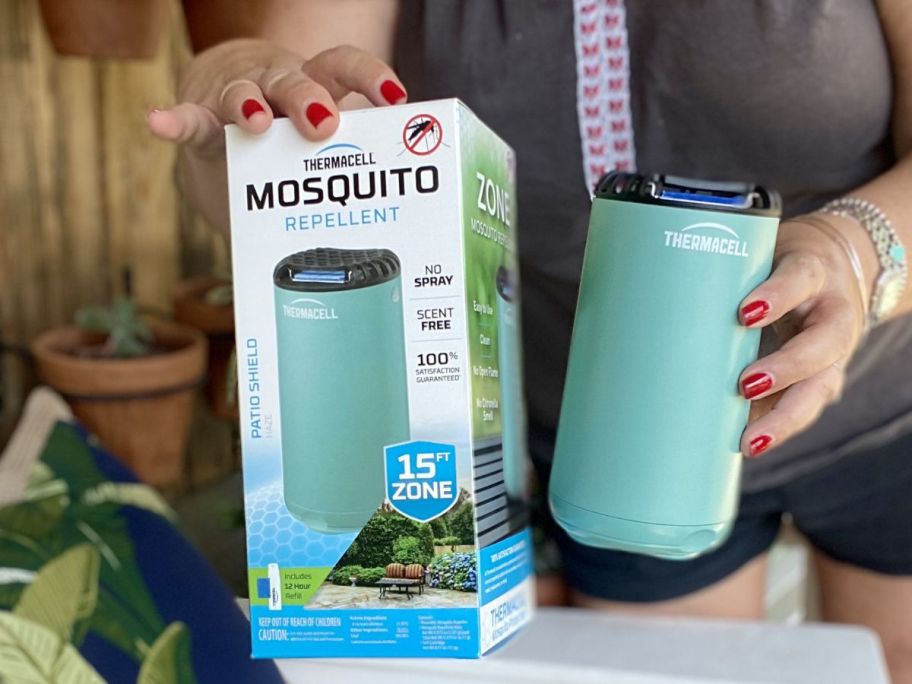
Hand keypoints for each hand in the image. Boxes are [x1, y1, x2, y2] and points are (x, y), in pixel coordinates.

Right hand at [146, 38, 405, 230]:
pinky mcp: (201, 118)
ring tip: (255, 122)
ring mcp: (236, 96)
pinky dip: (174, 122)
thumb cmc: (286, 134)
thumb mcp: (318, 142)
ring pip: (243, 92)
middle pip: (294, 81)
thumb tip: (399, 219)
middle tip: (323, 123)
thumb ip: (349, 164)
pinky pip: (190, 121)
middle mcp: (276, 84)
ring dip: (249, 103)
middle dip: (308, 99)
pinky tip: (158, 122)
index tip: (394, 97)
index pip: (344, 68)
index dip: (369, 78)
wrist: (225, 109)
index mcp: (314, 85)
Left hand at [737, 215, 868, 456]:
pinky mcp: (826, 377)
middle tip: (746, 386)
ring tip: (751, 440)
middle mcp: (833, 313)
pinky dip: (778, 427)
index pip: (799, 278)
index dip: (777, 295)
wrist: (833, 265)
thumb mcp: (760, 257)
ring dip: (784, 416)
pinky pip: (806, 406)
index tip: (745, 314)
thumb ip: (726, 276)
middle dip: (786, 368)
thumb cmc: (776, 265)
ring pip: (821, 387)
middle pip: (821, 344)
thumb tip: (656, 306)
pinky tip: (750, 446)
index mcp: (813, 272)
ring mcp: (835, 350)